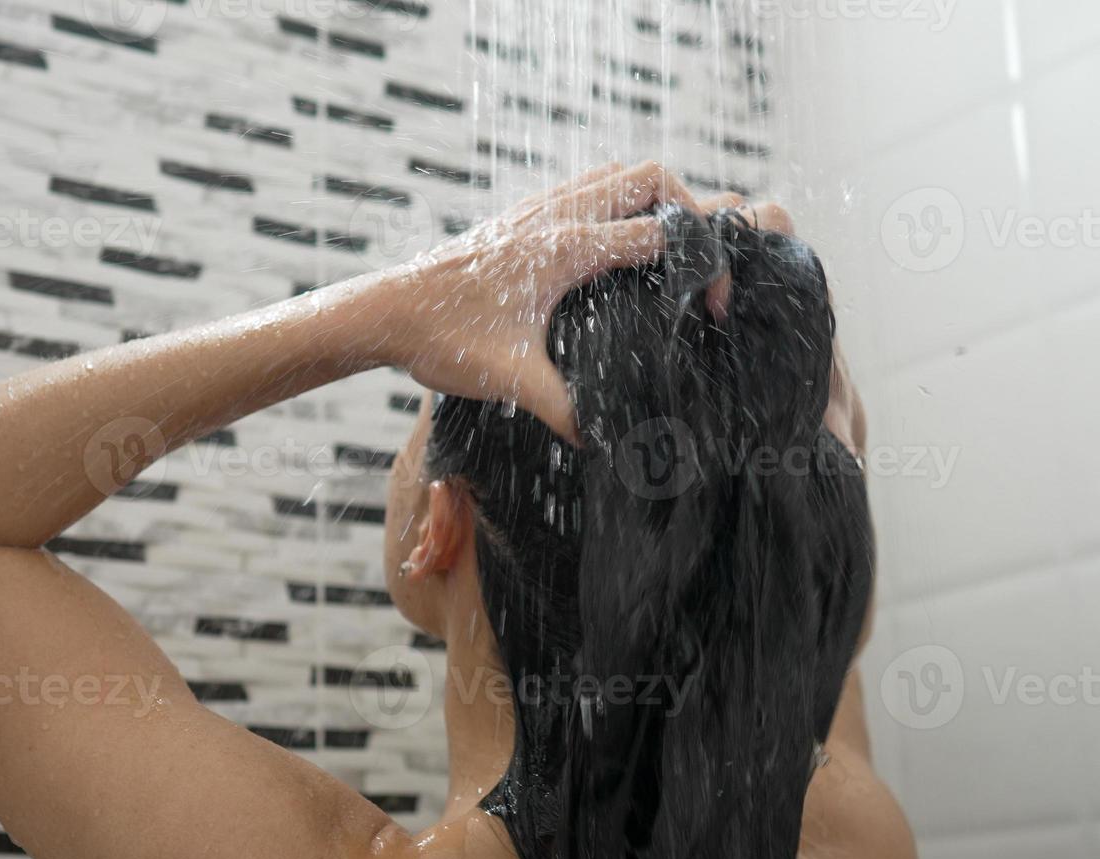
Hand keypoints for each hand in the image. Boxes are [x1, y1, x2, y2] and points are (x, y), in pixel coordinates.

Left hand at [372, 161, 729, 441]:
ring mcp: (538, 208)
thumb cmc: (444, 339)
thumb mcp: (510, 379)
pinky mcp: (522, 216)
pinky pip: (587, 186)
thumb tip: (602, 443)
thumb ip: (563, 408)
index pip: (661, 232)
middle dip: (692, 211)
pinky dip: (617, 203)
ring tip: (668, 255)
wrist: (386, 312)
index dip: (702, 264)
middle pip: (651, 178)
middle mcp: (557, 214)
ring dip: (654, 202)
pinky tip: (613, 254)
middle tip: (699, 265)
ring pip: (618, 174)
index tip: (713, 305)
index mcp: (567, 247)